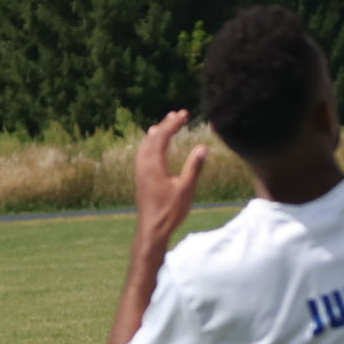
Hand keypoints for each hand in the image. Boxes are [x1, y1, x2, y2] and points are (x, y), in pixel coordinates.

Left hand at [131, 108, 209, 236]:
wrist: (152, 229)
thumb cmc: (170, 211)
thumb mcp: (186, 189)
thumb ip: (194, 167)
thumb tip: (203, 147)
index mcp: (154, 165)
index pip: (163, 137)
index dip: (174, 123)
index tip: (184, 114)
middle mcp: (144, 165)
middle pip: (153, 138)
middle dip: (166, 124)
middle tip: (178, 114)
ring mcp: (140, 171)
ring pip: (146, 145)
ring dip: (156, 133)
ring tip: (165, 124)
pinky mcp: (141, 178)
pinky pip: (143, 153)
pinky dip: (150, 143)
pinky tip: (153, 147)